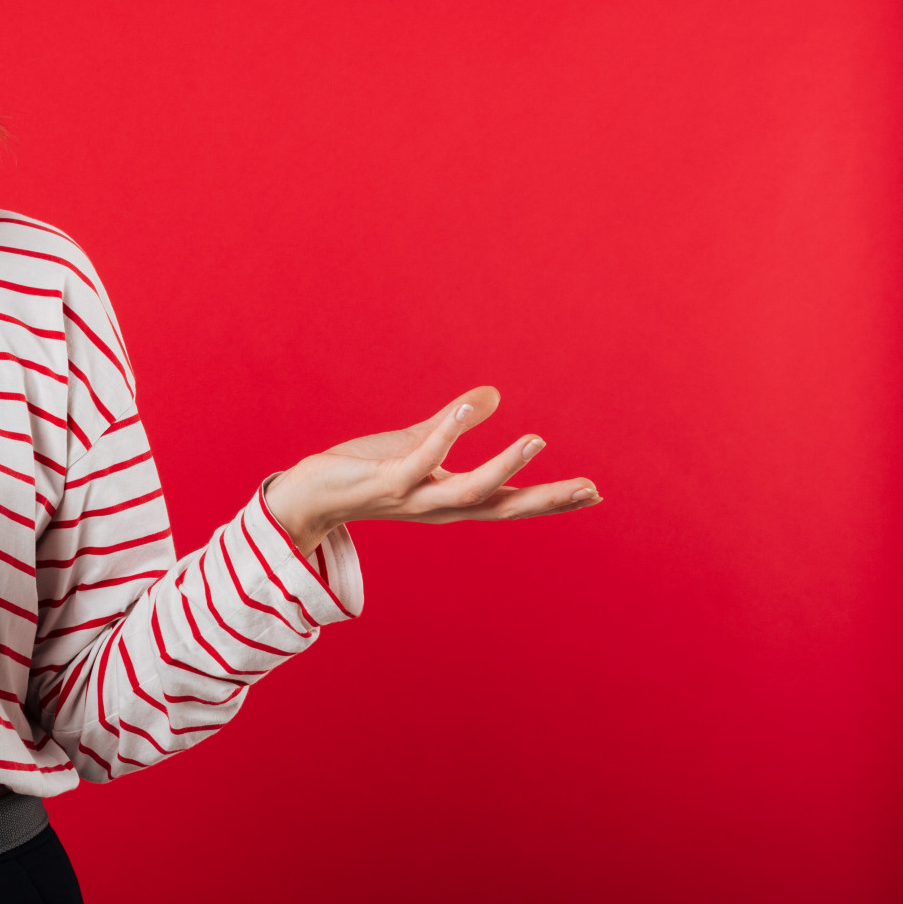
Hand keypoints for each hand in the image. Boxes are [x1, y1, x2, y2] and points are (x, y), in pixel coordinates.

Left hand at [262, 386, 600, 557]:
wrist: (309, 495)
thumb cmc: (363, 471)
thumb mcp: (417, 445)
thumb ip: (453, 423)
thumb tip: (493, 396)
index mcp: (451, 499)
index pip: (509, 502)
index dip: (550, 500)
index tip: (594, 493)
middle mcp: (438, 506)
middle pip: (502, 507)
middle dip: (546, 500)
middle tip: (590, 488)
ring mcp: (413, 497)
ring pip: (468, 491)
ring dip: (503, 467)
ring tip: (537, 439)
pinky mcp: (387, 480)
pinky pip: (423, 459)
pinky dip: (448, 435)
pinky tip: (470, 408)